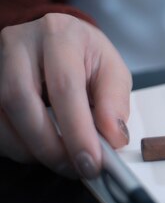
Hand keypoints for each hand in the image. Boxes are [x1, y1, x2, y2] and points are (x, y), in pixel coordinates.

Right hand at [0, 14, 131, 177]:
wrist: (57, 39)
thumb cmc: (85, 56)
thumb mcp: (112, 71)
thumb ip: (115, 103)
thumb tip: (113, 138)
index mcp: (60, 34)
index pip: (64, 86)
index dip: (77, 130)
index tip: (92, 161)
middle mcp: (19, 42)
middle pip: (21, 100)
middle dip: (50, 145)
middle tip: (76, 168)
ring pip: (1, 114)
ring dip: (31, 149)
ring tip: (62, 161)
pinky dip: (15, 145)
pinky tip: (38, 150)